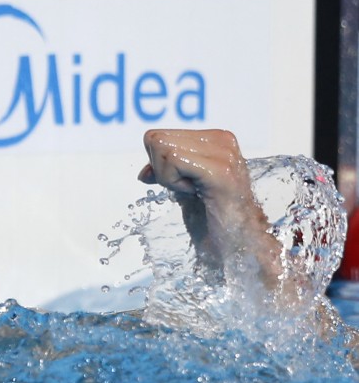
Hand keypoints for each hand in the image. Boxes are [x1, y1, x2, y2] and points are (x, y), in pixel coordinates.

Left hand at [138, 129, 274, 279]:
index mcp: (214, 140)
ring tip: (195, 192)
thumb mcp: (183, 191)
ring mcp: (223, 153)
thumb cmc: (214, 222)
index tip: (183, 185)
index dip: (158, 166)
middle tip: (188, 190)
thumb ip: (166, 174)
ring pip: (163, 149)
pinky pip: (173, 160)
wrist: (238, 246)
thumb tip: (145, 172)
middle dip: (161, 170)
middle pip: (156, 140)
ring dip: (168, 179)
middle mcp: (221, 140)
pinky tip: (195, 194)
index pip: (159, 136)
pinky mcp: (220, 170)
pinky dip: (173, 182)